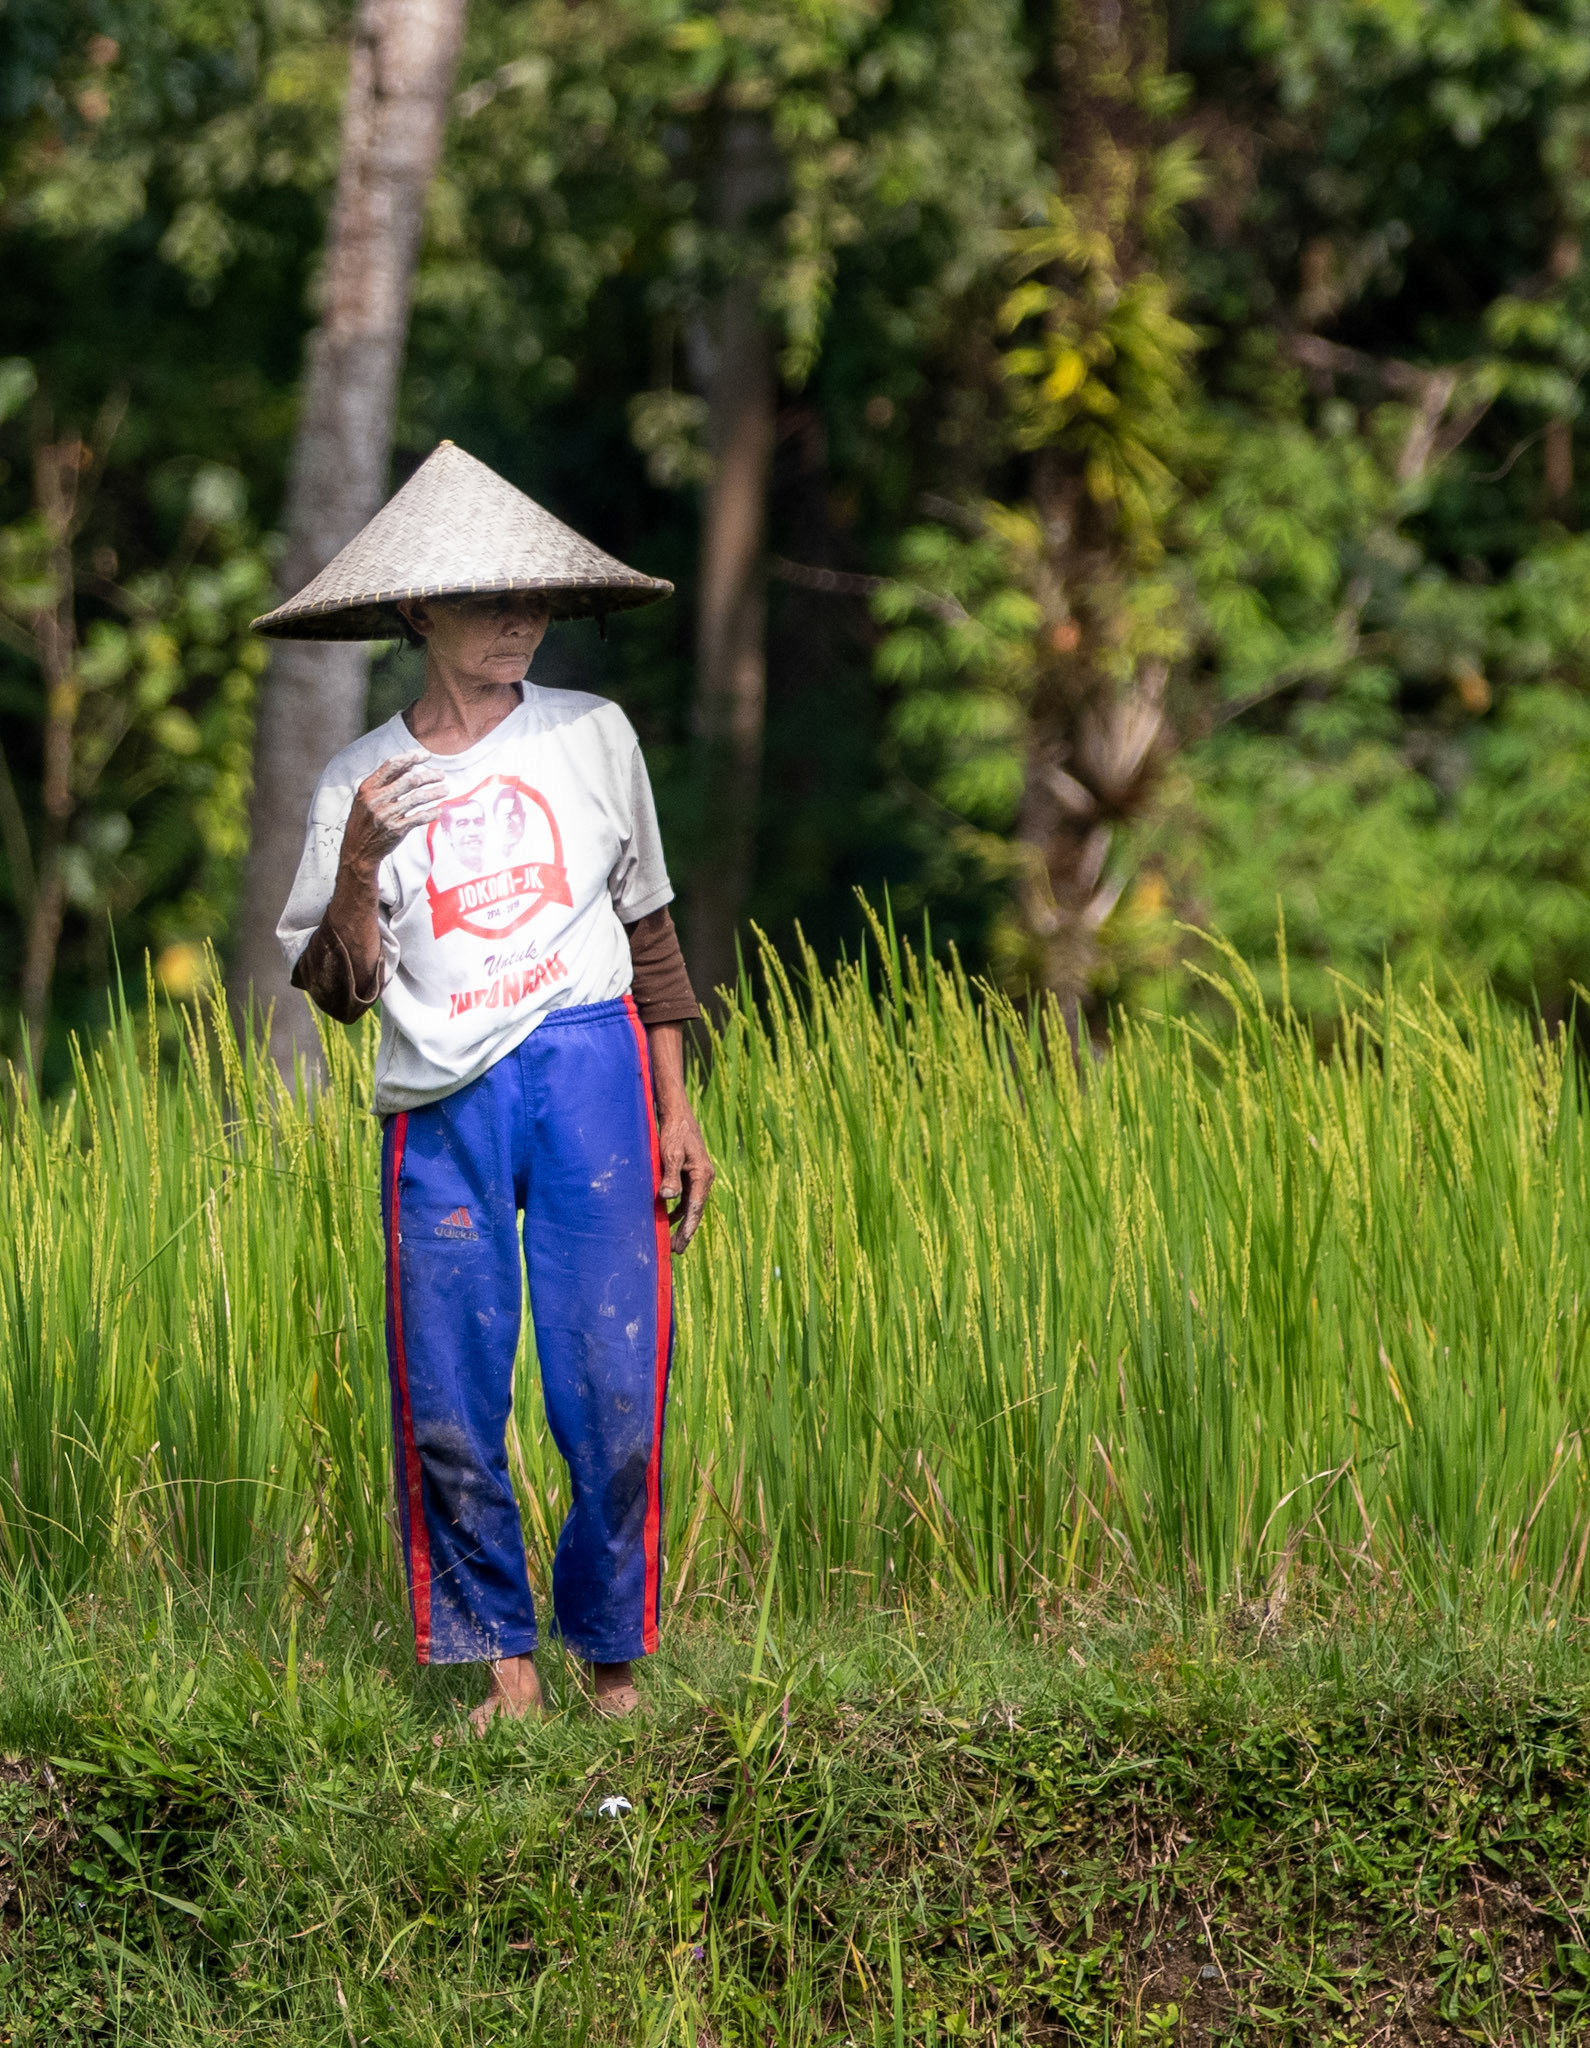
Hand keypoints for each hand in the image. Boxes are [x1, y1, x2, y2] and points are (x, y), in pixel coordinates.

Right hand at [340, 751, 446, 873]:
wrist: (357, 849)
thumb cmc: (364, 820)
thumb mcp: (366, 797)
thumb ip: (385, 781)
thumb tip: (408, 765)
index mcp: (368, 788)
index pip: (392, 765)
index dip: (411, 757)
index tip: (426, 755)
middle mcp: (377, 800)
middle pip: (409, 780)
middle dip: (429, 775)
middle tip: (441, 775)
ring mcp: (387, 815)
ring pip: (417, 798)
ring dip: (435, 792)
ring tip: (445, 789)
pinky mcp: (396, 830)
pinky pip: (420, 817)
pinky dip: (431, 812)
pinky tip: (438, 810)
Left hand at [657, 1093, 714, 1252]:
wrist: (677, 1113)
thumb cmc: (673, 1132)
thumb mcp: (671, 1153)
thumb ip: (670, 1176)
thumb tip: (668, 1198)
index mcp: (702, 1175)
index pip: (695, 1208)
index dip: (688, 1228)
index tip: (680, 1245)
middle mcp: (703, 1178)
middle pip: (695, 1210)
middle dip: (686, 1231)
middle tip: (675, 1251)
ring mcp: (698, 1176)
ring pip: (691, 1205)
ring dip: (682, 1222)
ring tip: (672, 1240)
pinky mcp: (690, 1172)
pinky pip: (686, 1197)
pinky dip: (679, 1209)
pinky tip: (668, 1217)